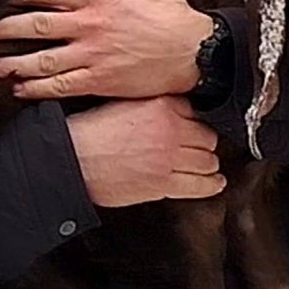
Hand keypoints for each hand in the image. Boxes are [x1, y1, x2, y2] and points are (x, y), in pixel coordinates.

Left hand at [0, 0, 213, 99]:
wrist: (196, 52)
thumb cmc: (173, 14)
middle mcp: (89, 25)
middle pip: (37, 25)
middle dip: (7, 29)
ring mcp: (92, 55)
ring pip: (42, 59)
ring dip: (13, 63)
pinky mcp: (99, 80)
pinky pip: (60, 86)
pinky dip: (37, 89)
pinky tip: (20, 90)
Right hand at [66, 96, 224, 206]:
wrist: (74, 159)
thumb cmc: (91, 133)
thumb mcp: (125, 103)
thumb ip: (152, 106)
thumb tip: (171, 112)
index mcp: (160, 105)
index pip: (196, 110)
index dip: (195, 121)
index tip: (196, 126)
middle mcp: (170, 129)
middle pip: (207, 136)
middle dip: (204, 143)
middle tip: (199, 147)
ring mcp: (169, 157)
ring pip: (208, 160)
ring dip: (206, 164)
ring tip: (205, 165)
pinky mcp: (164, 183)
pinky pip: (200, 185)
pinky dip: (211, 185)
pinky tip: (214, 183)